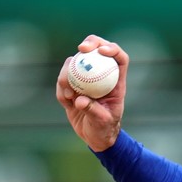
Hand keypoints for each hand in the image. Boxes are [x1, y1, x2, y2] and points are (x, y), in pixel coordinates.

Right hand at [56, 34, 127, 151]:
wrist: (94, 137)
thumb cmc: (105, 129)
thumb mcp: (102, 122)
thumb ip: (93, 110)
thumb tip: (79, 100)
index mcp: (115, 82)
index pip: (119, 58)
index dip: (113, 49)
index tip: (102, 51)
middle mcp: (101, 76)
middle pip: (96, 50)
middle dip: (89, 44)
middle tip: (81, 49)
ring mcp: (85, 79)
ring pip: (74, 63)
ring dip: (68, 74)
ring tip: (69, 95)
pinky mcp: (72, 86)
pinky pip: (63, 81)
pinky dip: (61, 90)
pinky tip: (66, 102)